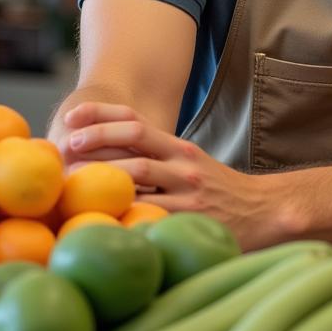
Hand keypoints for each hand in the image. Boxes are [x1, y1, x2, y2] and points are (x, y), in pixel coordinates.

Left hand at [58, 101, 279, 248]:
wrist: (264, 210)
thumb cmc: (219, 192)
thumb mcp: (192, 167)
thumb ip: (159, 162)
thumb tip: (109, 162)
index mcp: (180, 147)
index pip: (136, 120)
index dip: (103, 114)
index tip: (73, 116)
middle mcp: (183, 161)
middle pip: (133, 138)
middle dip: (95, 138)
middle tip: (66, 145)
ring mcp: (186, 188)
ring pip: (136, 172)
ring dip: (100, 173)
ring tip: (72, 179)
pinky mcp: (189, 216)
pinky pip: (148, 210)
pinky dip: (122, 209)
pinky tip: (101, 213)